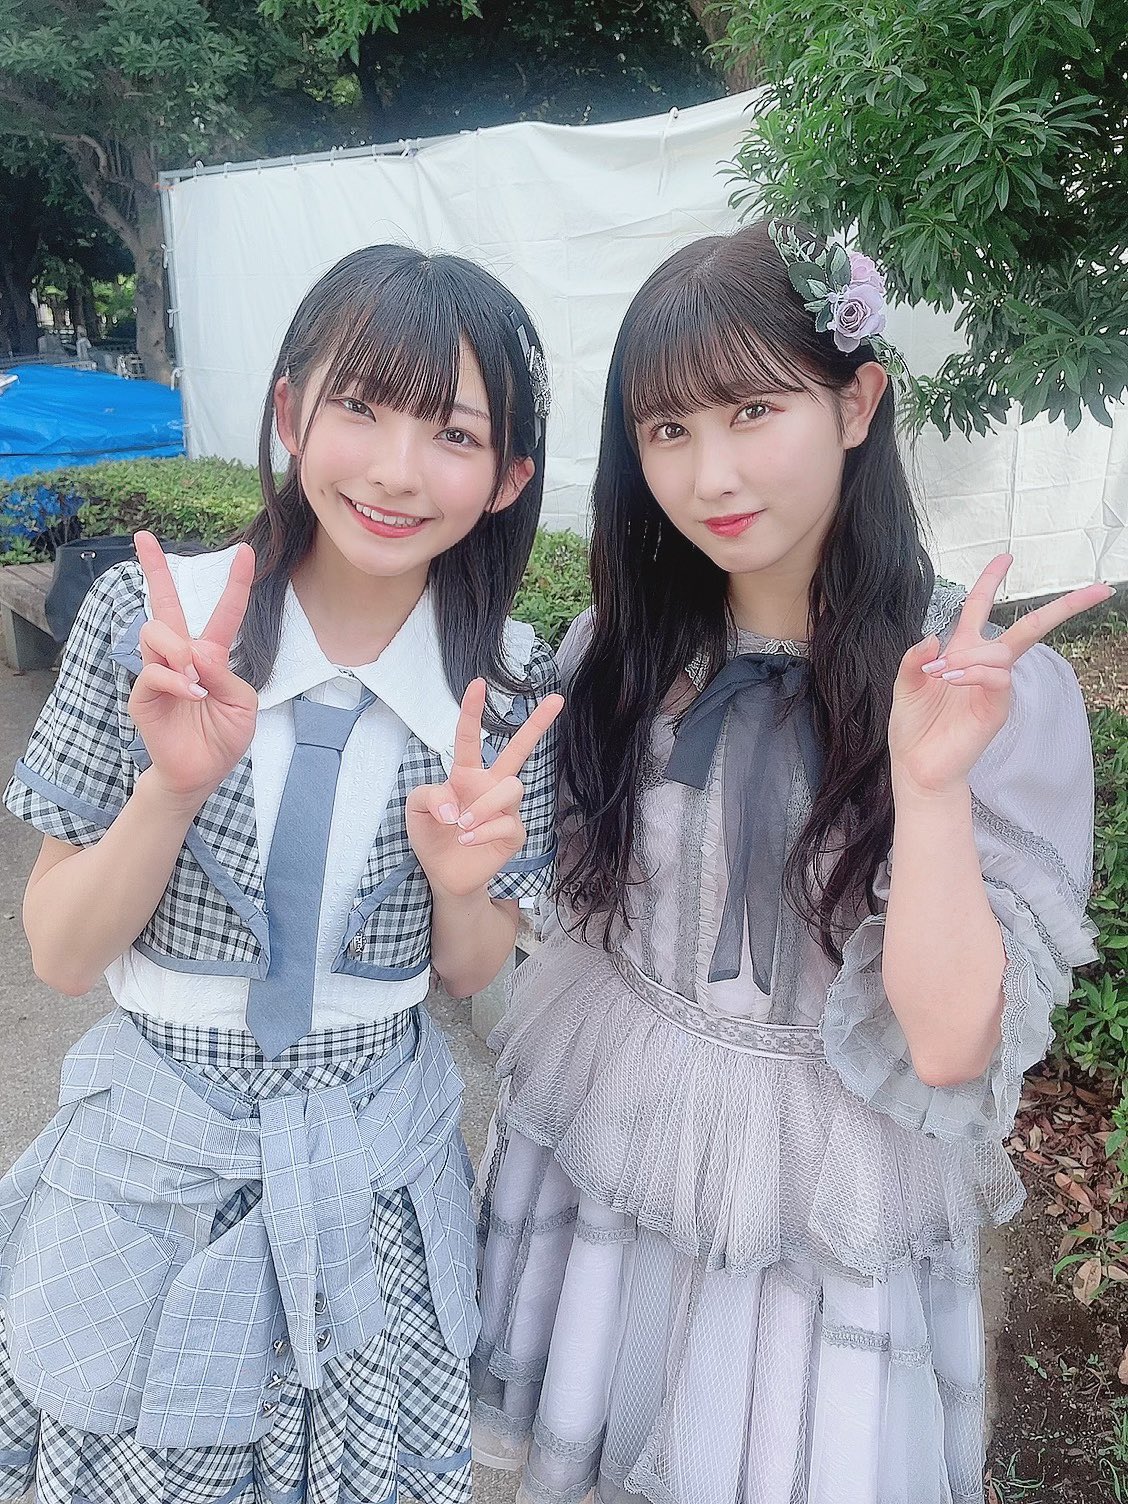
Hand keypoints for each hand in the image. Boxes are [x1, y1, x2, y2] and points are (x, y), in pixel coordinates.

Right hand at [128, 533, 257, 809]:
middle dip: (155, 569)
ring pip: (156, 633)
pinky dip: (174, 680)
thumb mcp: (241, 705)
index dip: (236, 583)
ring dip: (177, 649)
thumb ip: (225, 676)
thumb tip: (196, 651)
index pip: (223, 612)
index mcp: (211, 656)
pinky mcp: (144, 695)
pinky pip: (153, 673)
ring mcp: (159, 673)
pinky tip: (191, 693)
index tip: (247, 552)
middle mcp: (182, 657)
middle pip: (165, 604)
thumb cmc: (223, 738)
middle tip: (144, 538)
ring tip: (194, 676)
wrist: (201, 774)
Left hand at [406, 678, 563, 898]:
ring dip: (482, 806)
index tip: (477, 683)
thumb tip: (454, 804)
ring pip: (511, 788)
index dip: (472, 711)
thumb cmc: (433, 835)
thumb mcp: (416, 811)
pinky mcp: (513, 833)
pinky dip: (481, 830)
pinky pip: (506, 823)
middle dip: (538, 724)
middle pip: (519, 750)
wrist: (444, 875)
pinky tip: (467, 838)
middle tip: (557, 699)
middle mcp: (490, 786)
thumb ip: (427, 796)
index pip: (469, 738)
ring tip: (461, 824)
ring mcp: (505, 809)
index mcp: (466, 774)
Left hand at [889, 554, 1111, 795]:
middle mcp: (984, 666)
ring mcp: (994, 688)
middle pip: (1028, 627)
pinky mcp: (996, 708)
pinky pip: (998, 677)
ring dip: (970, 656)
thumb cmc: (914, 728)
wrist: (917, 768)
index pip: (979, 609)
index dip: (990, 582)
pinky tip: (951, 679)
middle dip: (1063, 607)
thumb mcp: (905, 685)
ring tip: (939, 675)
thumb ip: (914, 659)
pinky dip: (974, 672)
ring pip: (1002, 652)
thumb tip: (933, 637)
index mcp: (960, 653)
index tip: (1005, 556)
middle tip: (1098, 588)